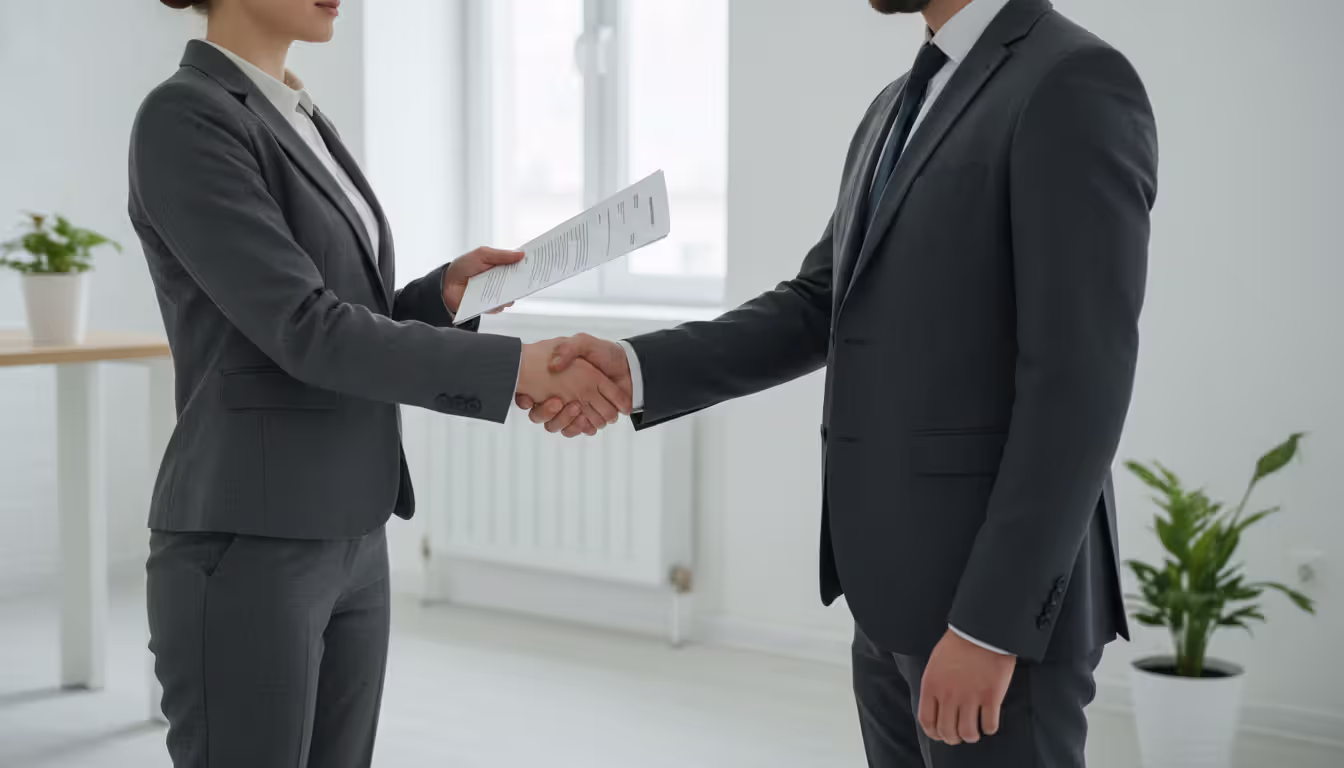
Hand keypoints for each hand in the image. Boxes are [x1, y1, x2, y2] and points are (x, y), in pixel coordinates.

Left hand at [441, 247, 523, 314]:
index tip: (539, 260)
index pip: (520, 263)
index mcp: (502, 265)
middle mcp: (502, 280)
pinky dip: (500, 302)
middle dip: (526, 277)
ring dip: (512, 291)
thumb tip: (521, 254)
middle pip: (520, 280)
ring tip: (507, 286)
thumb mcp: (482, 254)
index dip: (529, 262)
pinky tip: (494, 297)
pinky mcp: (492, 306)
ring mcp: (498, 293)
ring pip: (513, 295)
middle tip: (530, 275)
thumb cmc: (463, 267)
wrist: (446, 285)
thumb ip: (502, 255)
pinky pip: (501, 305)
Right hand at [514, 334, 631, 436]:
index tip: (528, 399)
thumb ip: (569, 348)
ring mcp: (576, 410)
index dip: (524, 400)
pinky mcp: (590, 419)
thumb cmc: (605, 353)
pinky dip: (580, 428)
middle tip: (557, 402)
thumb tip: (554, 366)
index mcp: (555, 381)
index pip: (529, 395)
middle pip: (540, 416)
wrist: (629, 366)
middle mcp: (561, 397)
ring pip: (558, 426)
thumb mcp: (584, 343)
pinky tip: (586, 419)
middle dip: (546, 413)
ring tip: (576, 409)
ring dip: (564, 420)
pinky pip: (578, 431)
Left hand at [918, 629, 1015, 745]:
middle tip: (959, 736)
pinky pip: (989, 725)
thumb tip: (936, 706)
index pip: (927, 721)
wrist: (981, 631)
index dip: (934, 733)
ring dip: (971, 736)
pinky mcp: (990, 697)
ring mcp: (970, 697)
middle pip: (947, 731)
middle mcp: (948, 695)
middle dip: (953, 738)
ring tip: (975, 731)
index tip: (940, 735)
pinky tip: (989, 722)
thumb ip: (934, 686)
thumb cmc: (957, 644)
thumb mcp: (935, 663)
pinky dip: (989, 728)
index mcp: (931, 686)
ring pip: (968, 733)